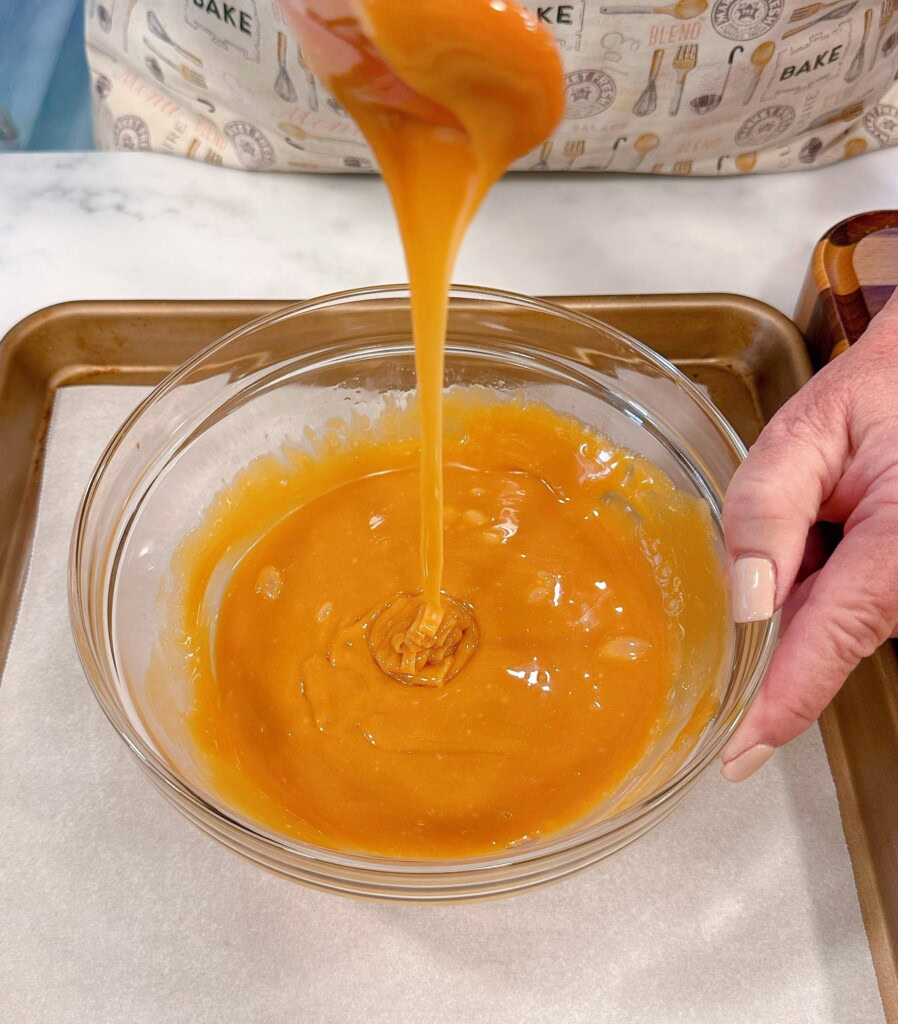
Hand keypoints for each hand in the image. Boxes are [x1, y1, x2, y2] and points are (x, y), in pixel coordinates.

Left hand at [720, 291, 897, 780]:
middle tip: (788, 526)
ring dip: (800, 583)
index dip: (778, 708)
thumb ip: (767, 510)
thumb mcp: (808, 431)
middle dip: (777, 609)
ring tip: (823, 503)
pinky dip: (817, 576)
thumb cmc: (882, 396)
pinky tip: (828, 523)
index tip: (738, 758)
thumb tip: (746, 602)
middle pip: (822, 635)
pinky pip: (848, 604)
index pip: (826, 645)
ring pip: (831, 621)